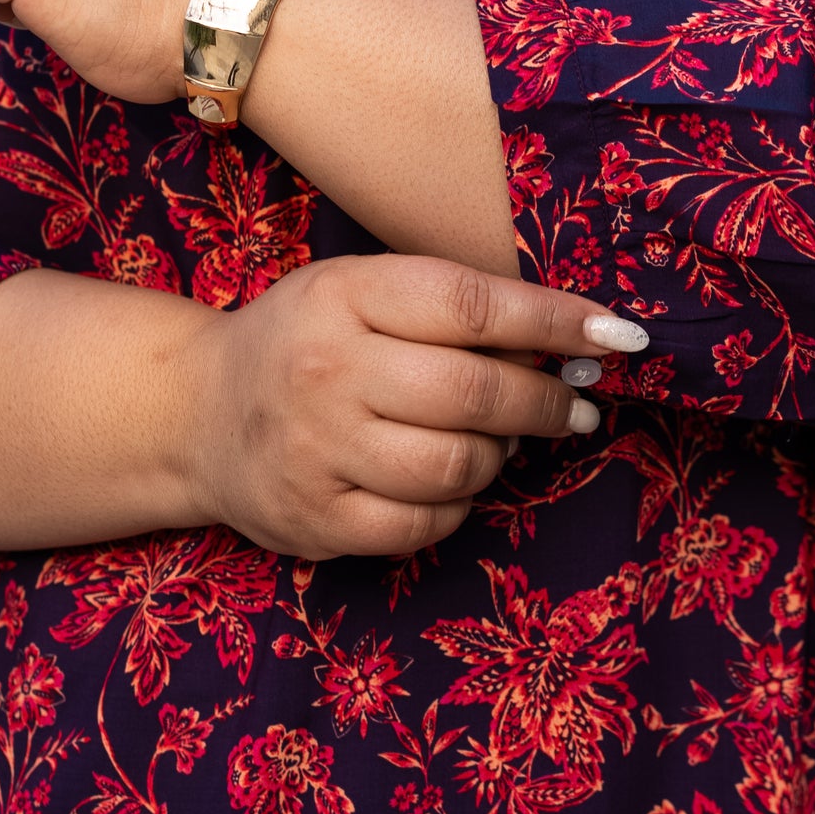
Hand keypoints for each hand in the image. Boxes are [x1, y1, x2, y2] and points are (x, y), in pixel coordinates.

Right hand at [187, 253, 629, 557]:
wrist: (195, 414)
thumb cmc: (303, 341)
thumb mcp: (357, 290)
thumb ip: (448, 306)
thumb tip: (567, 338)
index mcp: (343, 296)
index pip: (473, 305)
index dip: (557, 320)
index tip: (619, 335)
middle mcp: (327, 370)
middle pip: (477, 392)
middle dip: (548, 400)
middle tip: (577, 404)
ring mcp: (319, 451)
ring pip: (459, 465)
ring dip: (502, 454)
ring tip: (501, 439)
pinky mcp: (318, 520)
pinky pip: (426, 523)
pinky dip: (458, 503)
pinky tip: (450, 481)